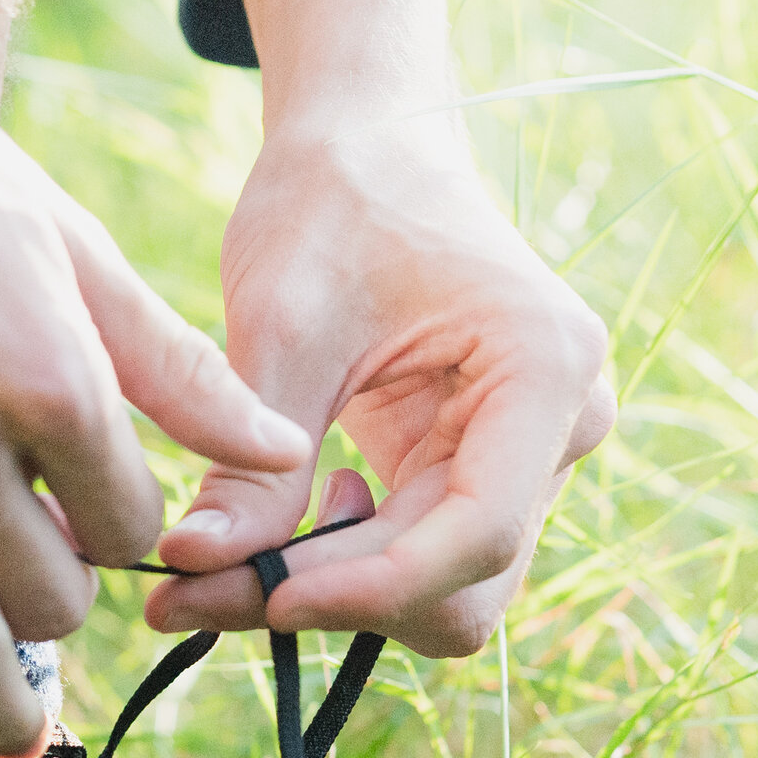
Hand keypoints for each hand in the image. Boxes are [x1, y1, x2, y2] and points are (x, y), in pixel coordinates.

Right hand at [0, 0, 309, 757]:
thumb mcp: (71, 247)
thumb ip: (172, 364)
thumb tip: (279, 445)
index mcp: (48, 376)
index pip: (129, 520)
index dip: (129, 530)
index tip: (102, 516)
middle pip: (50, 598)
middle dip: (66, 611)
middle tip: (51, 602)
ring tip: (16, 750)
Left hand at [143, 0, 613, 657]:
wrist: (365, 154)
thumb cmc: (330, 208)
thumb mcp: (279, 327)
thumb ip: (250, 461)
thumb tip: (194, 568)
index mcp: (542, 367)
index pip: (479, 533)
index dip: (370, 586)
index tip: (260, 595)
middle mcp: (563, 425)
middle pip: (465, 585)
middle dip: (337, 603)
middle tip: (195, 592)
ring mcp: (533, 459)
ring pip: (444, 595)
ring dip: (333, 599)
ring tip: (222, 560)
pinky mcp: (483, 477)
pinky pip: (421, 566)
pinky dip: (341, 575)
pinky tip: (281, 526)